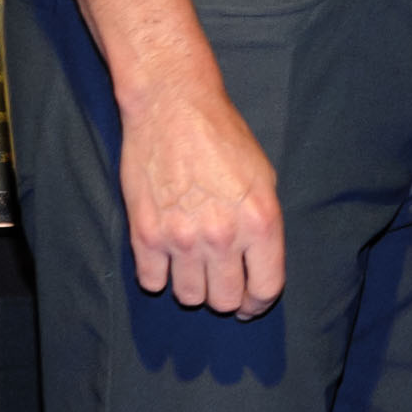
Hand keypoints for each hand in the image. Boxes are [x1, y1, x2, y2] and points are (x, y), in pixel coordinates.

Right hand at [120, 80, 283, 316]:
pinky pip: (152, 282)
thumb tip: (257, 263)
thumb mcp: (263, 177)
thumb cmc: (222, 136)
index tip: (250, 304)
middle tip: (220, 283)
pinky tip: (165, 257)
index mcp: (260, 221)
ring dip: (192, 288)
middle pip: (226, 301)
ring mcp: (181, 238)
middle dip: (226, 297)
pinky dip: (159, 276)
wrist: (172, 107)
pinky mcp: (145, 235)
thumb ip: (262, 225)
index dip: (259, 303)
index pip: (266, 289)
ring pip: (190, 298)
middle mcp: (222, 236)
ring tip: (192, 266)